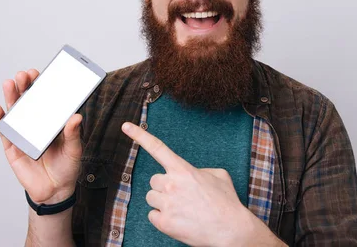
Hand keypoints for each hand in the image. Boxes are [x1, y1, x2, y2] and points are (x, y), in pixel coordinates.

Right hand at [0, 69, 82, 204]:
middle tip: (24, 75)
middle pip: (28, 101)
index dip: (40, 85)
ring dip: (11, 97)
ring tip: (10, 84)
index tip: (39, 72)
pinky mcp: (12, 147)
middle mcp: (36, 123)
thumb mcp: (74, 149)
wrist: (55, 191)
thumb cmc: (67, 166)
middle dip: (25, 86)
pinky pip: (5, 131)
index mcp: (51, 120)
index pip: (45, 98)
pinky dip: (0, 119)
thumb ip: (73, 134)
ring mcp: (23, 133)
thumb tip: (76, 116)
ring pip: (15, 112)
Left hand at [121, 122, 284, 246]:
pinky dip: (163, 219)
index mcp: (183, 170)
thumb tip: (190, 175)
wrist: (231, 230)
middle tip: (182, 196)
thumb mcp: (218, 175)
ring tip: (182, 209)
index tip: (125, 126)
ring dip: (162, 203)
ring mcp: (167, 204)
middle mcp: (171, 184)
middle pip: (154, 181)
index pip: (157, 148)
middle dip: (164, 187)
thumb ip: (198, 170)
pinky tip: (179, 220)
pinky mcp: (164, 223)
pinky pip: (152, 216)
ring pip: (151, 198)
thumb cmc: (226, 202)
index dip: (139, 135)